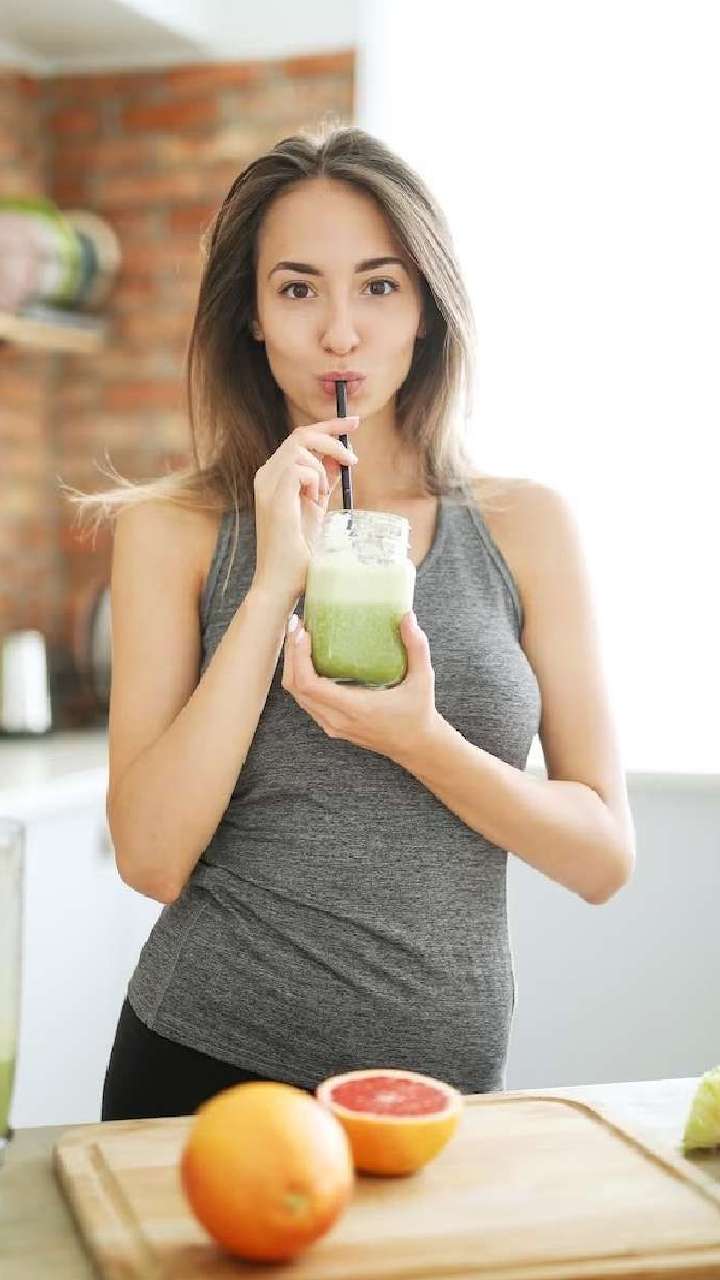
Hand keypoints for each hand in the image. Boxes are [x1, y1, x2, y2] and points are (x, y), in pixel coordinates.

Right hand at [253, 416, 359, 601]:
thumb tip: (342, 459)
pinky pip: (300, 468)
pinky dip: (315, 480)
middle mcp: (266, 477)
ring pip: (302, 448)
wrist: (282, 583)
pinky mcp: (273, 497)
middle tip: (354, 457)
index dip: (329, 426)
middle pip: (301, 434)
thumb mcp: (317, 509)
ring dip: (322, 469)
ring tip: (321, 497)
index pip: (300, 438)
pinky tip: (314, 501)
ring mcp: (266, 485)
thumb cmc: (299, 553)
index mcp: (275, 477)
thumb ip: (325, 483)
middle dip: (333, 436)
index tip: (353, 422)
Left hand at [281, 610, 439, 762]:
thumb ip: (417, 647)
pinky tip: (308, 658)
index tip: (303, 631)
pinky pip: (306, 701)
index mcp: (354, 708)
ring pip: (297, 695)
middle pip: (295, 687)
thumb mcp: (423, 680)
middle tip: (297, 625)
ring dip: (293, 665)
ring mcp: (331, 725)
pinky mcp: (331, 725)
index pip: (309, 684)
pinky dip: (300, 678)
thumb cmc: (419, 714)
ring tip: (299, 637)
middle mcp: (337, 719)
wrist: (416, 747)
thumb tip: (407, 616)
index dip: (299, 656)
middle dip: (291, 654)